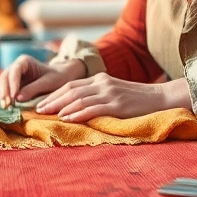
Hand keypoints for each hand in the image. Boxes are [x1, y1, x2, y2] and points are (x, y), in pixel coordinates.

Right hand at [0, 55, 86, 108]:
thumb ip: (33, 89)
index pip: (15, 71)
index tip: (13, 97)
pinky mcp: (13, 84)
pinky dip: (6, 97)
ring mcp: (13, 75)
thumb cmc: (56, 77)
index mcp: (25, 61)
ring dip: (3, 95)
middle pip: (4, 77)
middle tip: (6, 105)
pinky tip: (7, 106)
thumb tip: (17, 98)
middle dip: (4, 91)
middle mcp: (16, 66)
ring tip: (6, 107)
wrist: (60, 77)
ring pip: (3, 83)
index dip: (12, 84)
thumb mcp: (48, 82)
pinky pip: (6, 90)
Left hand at [36, 76, 192, 122]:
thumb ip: (96, 96)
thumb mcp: (113, 92)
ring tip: (46, 114)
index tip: (40, 102)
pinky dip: (77, 113)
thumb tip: (74, 108)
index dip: (53, 94)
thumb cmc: (135, 99)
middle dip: (52, 100)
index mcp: (99, 79)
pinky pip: (93, 108)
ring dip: (60, 107)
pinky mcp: (117, 105)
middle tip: (36, 109)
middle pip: (70, 90)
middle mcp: (102, 83)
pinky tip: (66, 118)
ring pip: (79, 98)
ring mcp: (110, 93)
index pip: (70, 85)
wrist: (160, 98)